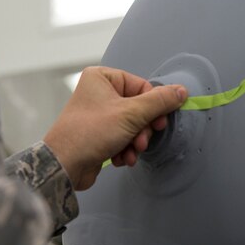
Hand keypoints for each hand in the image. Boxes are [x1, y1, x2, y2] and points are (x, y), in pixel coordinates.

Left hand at [44, 66, 186, 190]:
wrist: (64, 165)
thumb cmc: (89, 133)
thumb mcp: (131, 115)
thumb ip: (159, 102)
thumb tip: (181, 91)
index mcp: (102, 78)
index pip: (142, 87)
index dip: (153, 108)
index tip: (157, 123)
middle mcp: (98, 93)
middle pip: (139, 108)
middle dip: (142, 129)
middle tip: (141, 140)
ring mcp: (98, 114)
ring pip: (132, 125)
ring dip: (136, 141)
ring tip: (130, 151)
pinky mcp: (98, 134)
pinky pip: (122, 137)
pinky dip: (126, 149)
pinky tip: (121, 158)